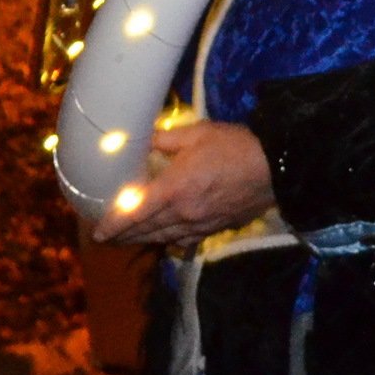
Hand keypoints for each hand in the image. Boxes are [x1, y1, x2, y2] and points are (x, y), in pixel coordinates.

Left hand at [94, 118, 273, 247]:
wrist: (276, 167)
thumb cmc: (236, 146)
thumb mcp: (196, 134)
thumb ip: (164, 139)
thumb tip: (141, 140)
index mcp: (174, 189)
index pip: (135, 212)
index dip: (114, 223)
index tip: (98, 232)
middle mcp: (183, 213)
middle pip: (146, 230)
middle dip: (123, 236)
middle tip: (106, 238)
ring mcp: (201, 225)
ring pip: (164, 238)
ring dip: (143, 240)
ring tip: (127, 240)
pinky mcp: (217, 229)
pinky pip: (186, 240)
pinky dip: (169, 240)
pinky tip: (164, 240)